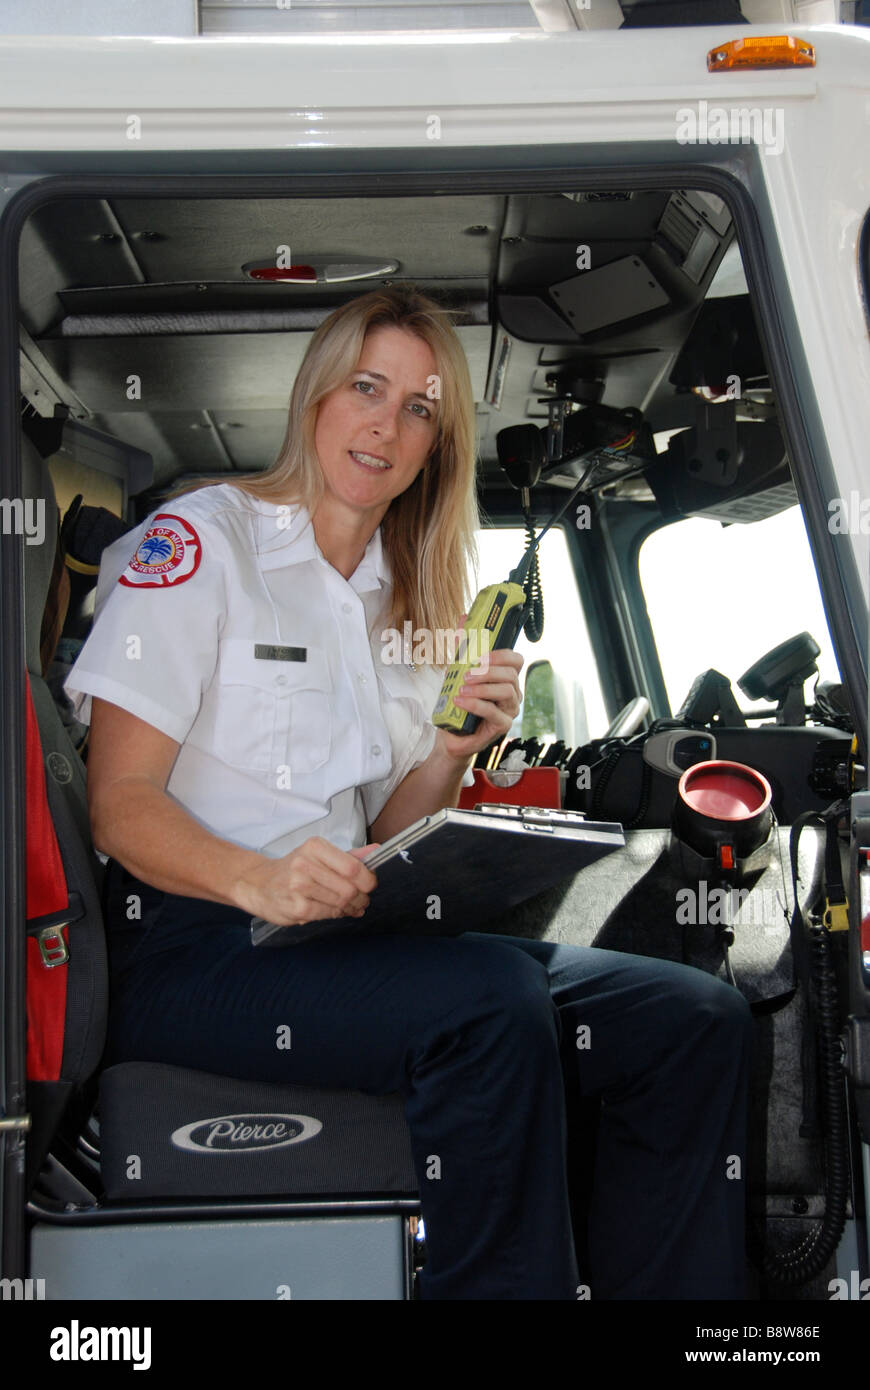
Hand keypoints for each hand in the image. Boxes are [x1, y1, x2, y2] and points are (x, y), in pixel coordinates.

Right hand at [233, 837, 379, 926]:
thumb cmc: (292, 869)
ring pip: (341, 901)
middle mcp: (305, 863)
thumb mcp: (318, 856)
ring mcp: (299, 886)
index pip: (353, 866)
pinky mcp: (296, 906)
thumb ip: (347, 856)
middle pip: (350, 886)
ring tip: (351, 907)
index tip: (369, 885)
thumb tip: (376, 851)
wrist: (257, 884)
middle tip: (362, 901)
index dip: (368, 880)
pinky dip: (338, 914)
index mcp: (315, 847)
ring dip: (351, 907)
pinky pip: (328, 913)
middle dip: (361, 897)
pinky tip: (338, 912)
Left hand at [439, 647, 523, 760]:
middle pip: (510, 675)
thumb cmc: (458, 703)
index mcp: (506, 678)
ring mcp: (509, 710)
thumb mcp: (457, 672)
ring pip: (506, 691)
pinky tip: (459, 702)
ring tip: (461, 690)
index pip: (516, 660)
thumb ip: (463, 649)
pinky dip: (475, 704)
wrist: (451, 734)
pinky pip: (493, 711)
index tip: (482, 656)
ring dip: (482, 688)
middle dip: (488, 672)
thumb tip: (463, 620)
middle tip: (466, 675)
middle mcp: (512, 693)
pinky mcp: (502, 725)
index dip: (502, 655)